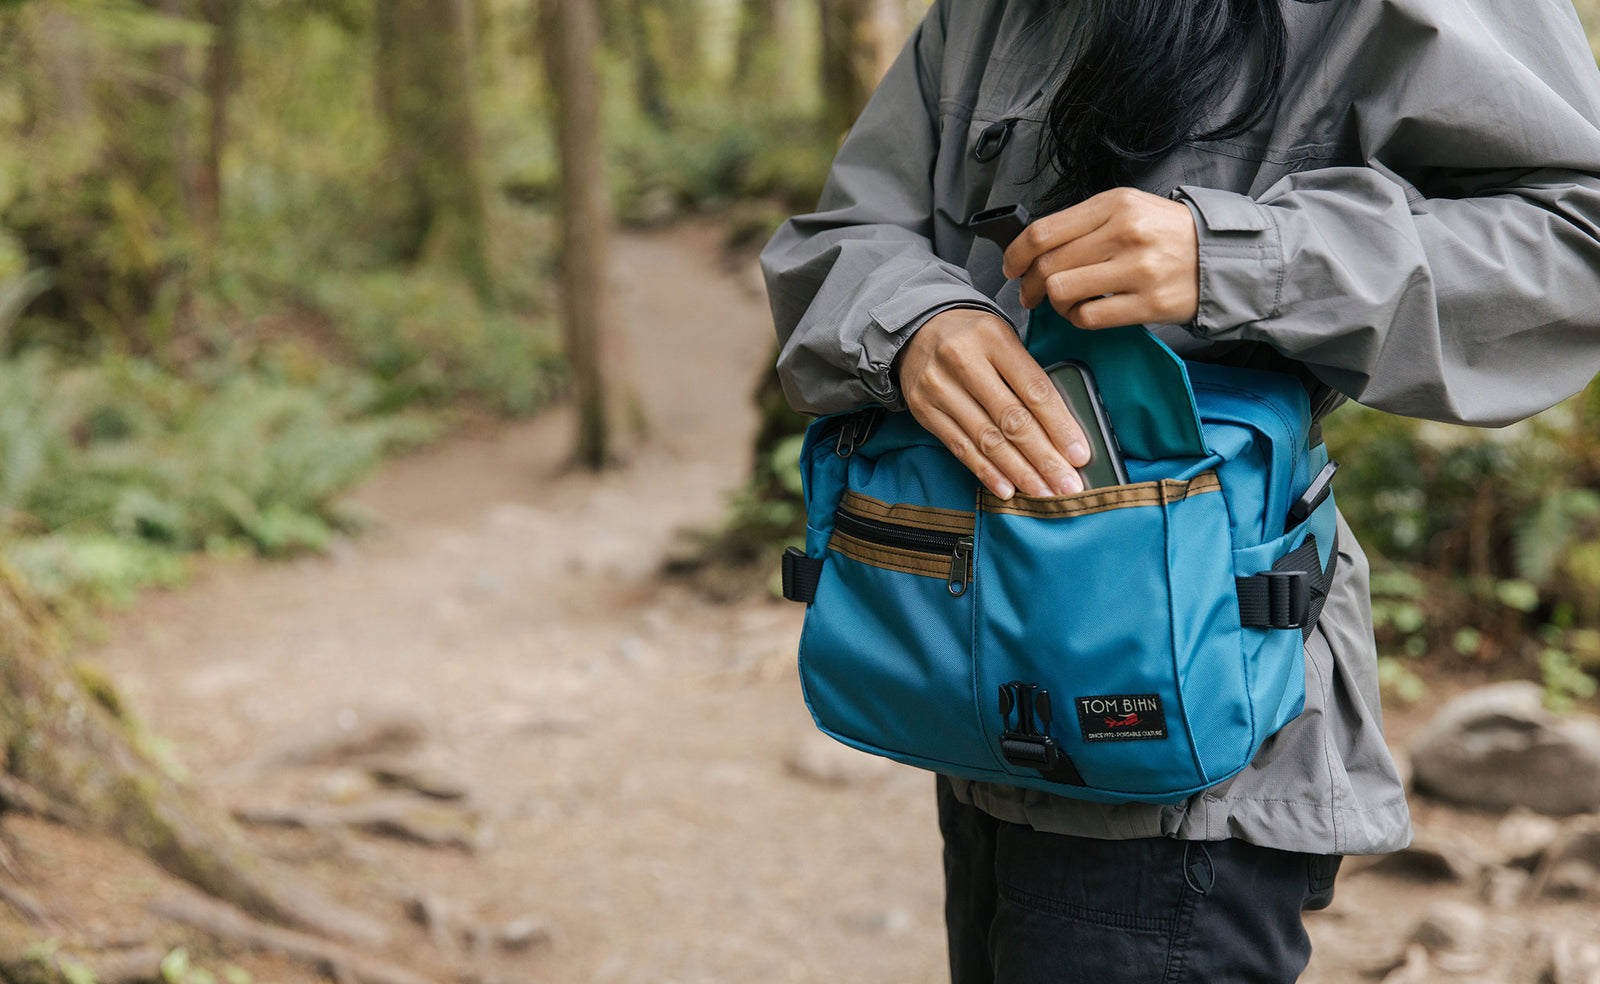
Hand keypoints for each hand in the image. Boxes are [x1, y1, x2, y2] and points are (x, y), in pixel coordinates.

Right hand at [892, 308, 1089, 499]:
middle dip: (1044, 458)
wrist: (916, 329)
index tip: (1079, 454)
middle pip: (1012, 419)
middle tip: (1067, 484)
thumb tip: (1062, 433)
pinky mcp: (924, 410)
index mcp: (994, 338)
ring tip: (1043, 492)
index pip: (1035, 390)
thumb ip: (1028, 377)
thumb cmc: (974, 338)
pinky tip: (1007, 488)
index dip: (1060, 426)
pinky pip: (960, 448)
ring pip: (987, 439)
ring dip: (1019, 471)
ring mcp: (939, 387)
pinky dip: (986, 471)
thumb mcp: (1004, 340)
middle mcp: (963, 361)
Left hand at [1002, 187, 1199, 328]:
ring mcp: (1138, 270)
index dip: (1016, 253)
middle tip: (1028, 292)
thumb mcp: (1130, 208)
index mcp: (1115, 205)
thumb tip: (1036, 246)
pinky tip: (1083, 311)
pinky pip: (1089, 317)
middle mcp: (1125, 234)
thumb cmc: (1169, 234)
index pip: (1044, 231)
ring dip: (1053, 302)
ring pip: (1063, 291)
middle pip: (1048, 264)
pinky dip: (1076, 318)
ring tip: (1061, 302)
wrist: (1224, 257)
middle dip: (1028, 283)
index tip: (1010, 266)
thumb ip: (1085, 222)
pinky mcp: (1148, 304)